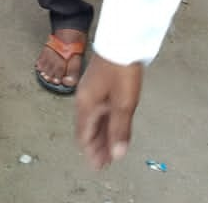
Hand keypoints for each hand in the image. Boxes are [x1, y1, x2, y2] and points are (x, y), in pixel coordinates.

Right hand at [75, 55, 143, 169]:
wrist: (122, 41)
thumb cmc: (120, 70)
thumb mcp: (123, 103)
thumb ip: (119, 129)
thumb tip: (117, 154)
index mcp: (86, 105)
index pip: (84, 136)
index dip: (91, 152)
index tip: (98, 166)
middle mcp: (85, 100)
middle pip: (88, 129)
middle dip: (96, 147)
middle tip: (104, 163)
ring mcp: (93, 93)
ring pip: (95, 121)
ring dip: (101, 136)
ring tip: (110, 151)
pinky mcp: (101, 87)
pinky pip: (100, 111)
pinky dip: (105, 124)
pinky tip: (113, 130)